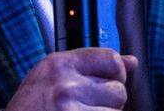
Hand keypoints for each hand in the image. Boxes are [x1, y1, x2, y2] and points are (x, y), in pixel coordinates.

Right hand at [5, 48, 137, 110]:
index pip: (112, 59)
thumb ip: (91, 67)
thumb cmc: (31, 106)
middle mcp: (66, 84)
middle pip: (118, 90)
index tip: (106, 83)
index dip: (116, 74)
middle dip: (109, 103)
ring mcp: (71, 109)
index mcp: (60, 64)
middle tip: (86, 107)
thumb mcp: (54, 76)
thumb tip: (131, 62)